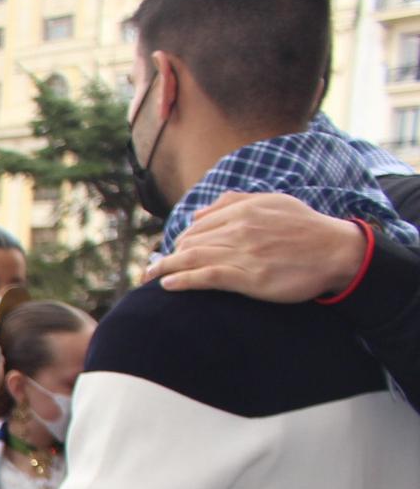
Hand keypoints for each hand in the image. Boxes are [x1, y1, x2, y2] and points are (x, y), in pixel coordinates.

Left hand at [145, 192, 364, 301]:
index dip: (181, 241)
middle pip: (192, 242)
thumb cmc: (306, 229)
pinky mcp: (249, 276)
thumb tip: (198, 213)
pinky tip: (167, 285)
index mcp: (244, 210)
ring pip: (193, 258)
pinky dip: (183, 280)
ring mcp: (243, 252)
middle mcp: (239, 229)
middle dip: (169, 255)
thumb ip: (235, 203)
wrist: (338, 251)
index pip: (199, 226)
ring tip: (149, 277)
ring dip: (166, 268)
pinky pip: (207, 276)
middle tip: (153, 268)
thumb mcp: (273, 203)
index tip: (170, 252)